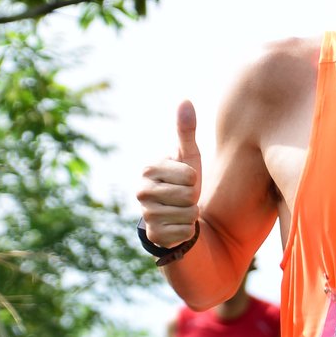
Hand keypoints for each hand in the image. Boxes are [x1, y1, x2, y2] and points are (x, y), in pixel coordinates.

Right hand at [137, 100, 201, 248]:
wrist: (178, 215)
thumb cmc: (185, 181)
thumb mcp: (188, 155)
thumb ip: (186, 130)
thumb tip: (185, 100)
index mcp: (148, 170)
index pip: (190, 175)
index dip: (194, 179)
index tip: (184, 180)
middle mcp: (141, 192)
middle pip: (189, 195)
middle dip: (193, 197)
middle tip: (184, 197)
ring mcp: (146, 215)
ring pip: (189, 215)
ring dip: (192, 214)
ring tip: (181, 210)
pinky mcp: (154, 237)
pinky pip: (186, 232)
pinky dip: (189, 231)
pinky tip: (178, 226)